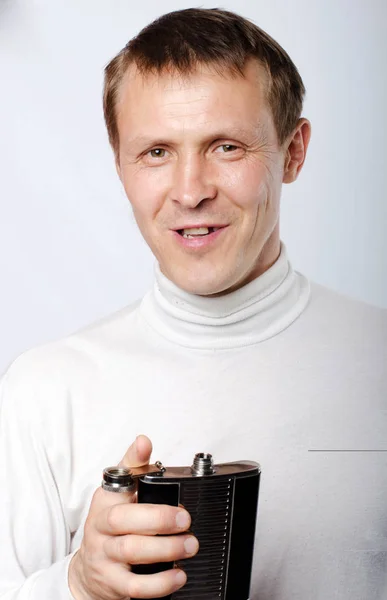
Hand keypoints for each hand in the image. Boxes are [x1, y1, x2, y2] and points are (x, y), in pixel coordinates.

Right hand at [68, 435, 198, 598]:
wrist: (90, 573)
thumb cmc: (112, 528)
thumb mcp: (120, 495)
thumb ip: (135, 468)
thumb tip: (143, 440)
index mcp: (105, 501)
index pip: (116, 479)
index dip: (132, 464)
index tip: (147, 448)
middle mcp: (100, 528)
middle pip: (123, 520)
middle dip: (158, 518)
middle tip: (185, 519)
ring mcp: (104, 557)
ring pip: (131, 552)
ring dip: (165, 549)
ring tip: (189, 545)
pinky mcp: (112, 584)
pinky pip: (135, 587)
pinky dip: (159, 583)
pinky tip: (178, 575)